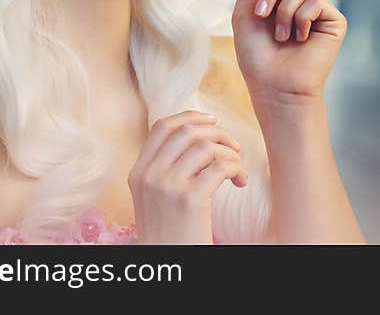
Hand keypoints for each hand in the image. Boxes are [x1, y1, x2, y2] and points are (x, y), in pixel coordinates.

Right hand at [128, 110, 247, 243]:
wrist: (168, 262)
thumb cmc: (170, 231)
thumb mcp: (154, 195)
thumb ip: (166, 166)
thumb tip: (198, 133)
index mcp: (139, 172)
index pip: (162, 126)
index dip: (191, 117)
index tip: (212, 121)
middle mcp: (150, 175)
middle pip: (187, 131)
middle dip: (217, 132)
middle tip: (233, 145)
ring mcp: (168, 187)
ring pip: (206, 146)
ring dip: (230, 152)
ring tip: (237, 168)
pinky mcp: (190, 199)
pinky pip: (221, 166)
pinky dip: (237, 169)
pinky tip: (240, 181)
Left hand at [231, 0, 347, 105]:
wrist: (274, 85)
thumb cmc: (257, 54)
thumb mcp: (246, 9)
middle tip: (260, 16)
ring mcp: (317, 7)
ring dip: (283, 12)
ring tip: (281, 37)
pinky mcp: (333, 19)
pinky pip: (315, 1)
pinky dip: (300, 20)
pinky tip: (300, 39)